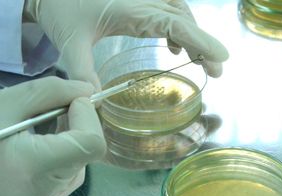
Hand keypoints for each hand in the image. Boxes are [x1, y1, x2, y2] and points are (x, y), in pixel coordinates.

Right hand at [0, 77, 104, 195]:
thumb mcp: (7, 102)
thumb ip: (53, 92)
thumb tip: (89, 90)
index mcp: (31, 169)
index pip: (91, 144)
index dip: (89, 117)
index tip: (71, 100)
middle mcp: (44, 195)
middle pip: (88, 153)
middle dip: (81, 124)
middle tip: (58, 108)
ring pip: (82, 163)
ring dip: (74, 138)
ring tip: (45, 125)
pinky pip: (70, 174)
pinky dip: (65, 154)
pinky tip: (44, 142)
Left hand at [23, 0, 228, 87]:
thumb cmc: (60, 10)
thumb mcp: (70, 43)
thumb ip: (82, 71)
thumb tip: (94, 99)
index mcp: (132, 9)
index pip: (176, 24)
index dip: (201, 41)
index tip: (221, 58)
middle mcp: (143, 0)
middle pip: (184, 20)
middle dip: (204, 45)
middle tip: (216, 71)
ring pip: (179, 14)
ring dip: (193, 37)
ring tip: (200, 61)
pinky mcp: (138, 3)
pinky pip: (168, 13)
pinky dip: (178, 30)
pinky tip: (175, 47)